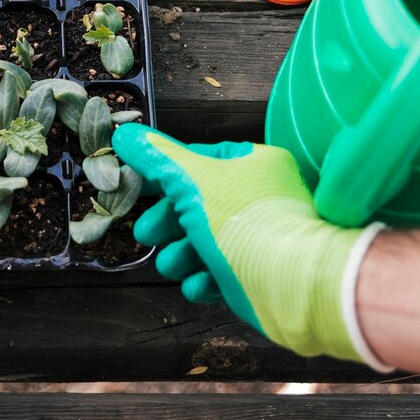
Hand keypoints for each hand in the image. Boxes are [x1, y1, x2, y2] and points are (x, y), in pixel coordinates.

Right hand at [113, 125, 379, 362]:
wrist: (294, 284)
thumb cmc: (245, 222)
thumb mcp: (192, 181)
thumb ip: (156, 157)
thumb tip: (125, 134)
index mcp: (253, 164)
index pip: (198, 162)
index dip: (163, 177)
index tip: (137, 191)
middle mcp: (261, 197)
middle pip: (197, 205)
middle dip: (168, 224)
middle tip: (147, 235)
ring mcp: (261, 237)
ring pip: (205, 242)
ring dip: (182, 255)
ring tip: (174, 265)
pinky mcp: (259, 274)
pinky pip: (222, 273)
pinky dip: (205, 279)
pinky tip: (198, 285)